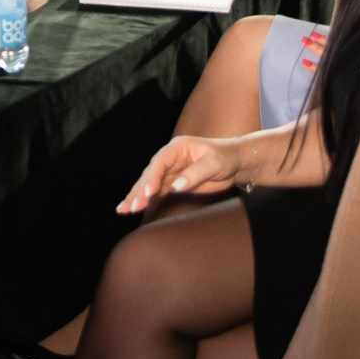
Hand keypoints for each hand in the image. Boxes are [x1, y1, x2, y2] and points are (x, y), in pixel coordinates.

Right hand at [117, 136, 241, 213]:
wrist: (235, 163)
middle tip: (133, 207)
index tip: (149, 192)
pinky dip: (144, 201)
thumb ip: (196, 174)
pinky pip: (155, 193)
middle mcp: (170, 159)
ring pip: (149, 185)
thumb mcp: (215, 163)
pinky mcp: (172, 184)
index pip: (160, 162)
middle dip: (140, 191)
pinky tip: (131, 209)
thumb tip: (176, 186)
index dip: (152, 177)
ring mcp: (169, 172)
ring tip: (124, 210)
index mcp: (177, 148)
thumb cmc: (226, 158)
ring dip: (137, 197)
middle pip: (150, 175)